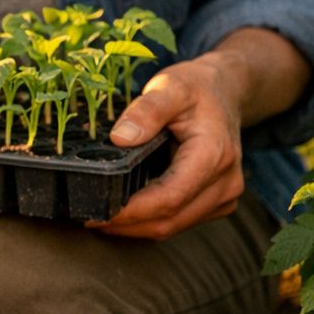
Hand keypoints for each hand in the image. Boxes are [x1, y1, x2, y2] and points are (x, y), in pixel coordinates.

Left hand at [87, 55, 244, 239]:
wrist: (225, 92)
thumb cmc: (196, 88)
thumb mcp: (170, 86)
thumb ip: (147, 110)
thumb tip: (120, 138)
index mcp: (214, 154)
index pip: (169, 197)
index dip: (130, 212)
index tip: (96, 213)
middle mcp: (225, 182)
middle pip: (170, 220)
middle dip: (127, 225)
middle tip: (88, 218)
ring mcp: (224, 195)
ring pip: (174, 226)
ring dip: (136, 227)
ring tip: (101, 215)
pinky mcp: (217, 201)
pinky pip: (180, 221)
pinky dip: (150, 220)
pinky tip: (125, 210)